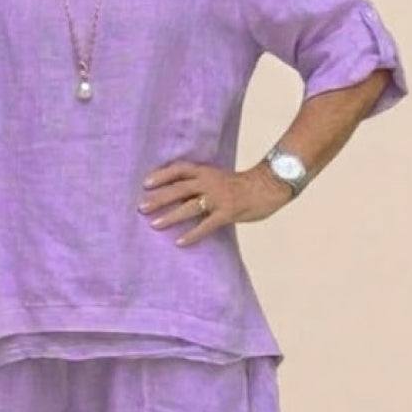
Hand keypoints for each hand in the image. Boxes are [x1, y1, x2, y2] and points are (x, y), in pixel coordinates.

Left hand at [138, 159, 293, 245]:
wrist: (269, 185)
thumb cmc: (243, 184)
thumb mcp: (219, 177)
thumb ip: (201, 183)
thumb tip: (179, 195)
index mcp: (206, 171)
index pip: (179, 169)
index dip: (161, 175)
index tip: (145, 184)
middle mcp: (210, 182)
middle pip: (179, 189)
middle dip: (159, 198)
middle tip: (141, 207)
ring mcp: (219, 198)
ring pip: (189, 206)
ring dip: (170, 216)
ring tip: (154, 225)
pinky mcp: (228, 212)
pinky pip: (207, 225)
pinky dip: (192, 234)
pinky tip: (180, 242)